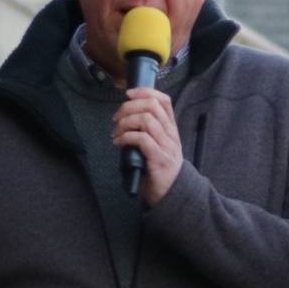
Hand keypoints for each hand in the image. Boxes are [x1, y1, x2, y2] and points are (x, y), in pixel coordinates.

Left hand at [113, 86, 182, 205]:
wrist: (172, 195)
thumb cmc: (159, 170)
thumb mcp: (156, 146)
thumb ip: (146, 133)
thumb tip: (123, 122)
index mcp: (170, 128)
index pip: (163, 100)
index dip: (145, 91)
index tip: (128, 94)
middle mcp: (171, 134)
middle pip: (151, 106)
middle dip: (129, 107)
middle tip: (116, 118)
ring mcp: (166, 146)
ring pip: (146, 120)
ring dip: (125, 123)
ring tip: (116, 133)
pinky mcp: (159, 158)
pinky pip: (141, 139)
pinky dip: (126, 137)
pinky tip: (118, 143)